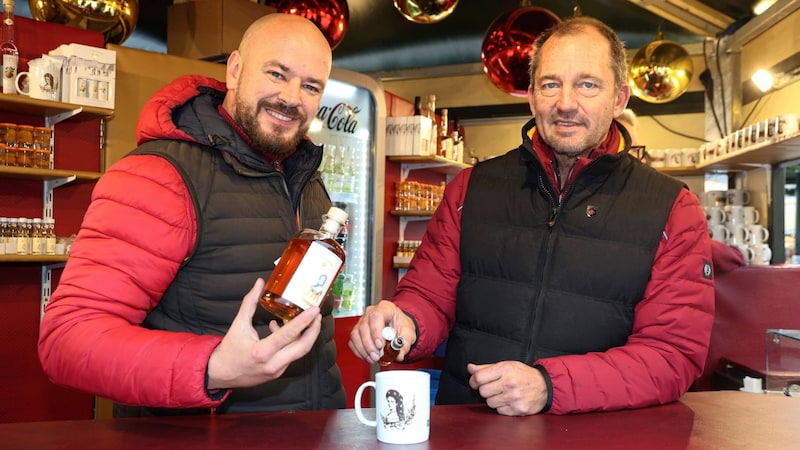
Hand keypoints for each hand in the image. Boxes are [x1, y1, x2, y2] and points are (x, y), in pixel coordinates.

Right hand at [206, 278, 320, 389]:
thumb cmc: (229, 350)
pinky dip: (292, 342)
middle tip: (317, 315)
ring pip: (299, 352)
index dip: (304, 321)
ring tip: (304, 320)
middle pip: (303, 347)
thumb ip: (250, 303)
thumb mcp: (238, 324)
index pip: (289, 334)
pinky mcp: (277, 373)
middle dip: (314, 330)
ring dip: (304, 335)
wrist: (220, 374)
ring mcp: (277, 370)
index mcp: (262, 351)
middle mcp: (272, 363)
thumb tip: (259, 284)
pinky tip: (283, 330)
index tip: (314, 310)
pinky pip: (291, 356)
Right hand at [348, 300, 415, 363]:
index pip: (376, 316)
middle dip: (369, 345)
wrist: (397, 326)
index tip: (380, 345)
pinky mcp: (357, 331)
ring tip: (373, 358)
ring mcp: (362, 321)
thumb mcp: (409, 332)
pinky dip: (359, 352)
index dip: (376, 332)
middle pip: (364, 327)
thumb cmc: (401, 325)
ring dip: (363, 350)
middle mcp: (371, 312)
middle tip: (377, 356)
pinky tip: (367, 357)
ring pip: (356, 335)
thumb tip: (399, 354)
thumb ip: (405, 343)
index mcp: (385, 308)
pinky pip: (353, 342)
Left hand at [467, 361, 547, 415]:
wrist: (545, 386)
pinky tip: (510, 401)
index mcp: (505, 369)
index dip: (474, 381)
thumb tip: (470, 368)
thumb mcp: (506, 365)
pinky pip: (499, 411)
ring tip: (504, 394)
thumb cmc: (523, 375)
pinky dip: (502, 407)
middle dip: (486, 390)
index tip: (476, 383)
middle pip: (483, 392)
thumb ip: (486, 368)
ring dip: (494, 399)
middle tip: (494, 388)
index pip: (479, 377)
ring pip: (490, 403)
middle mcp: (510, 382)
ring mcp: (514, 397)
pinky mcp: (518, 409)